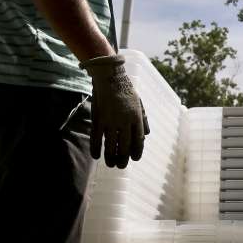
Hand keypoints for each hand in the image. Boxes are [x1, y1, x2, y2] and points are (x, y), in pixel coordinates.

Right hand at [80, 54, 149, 168]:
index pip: (139, 140)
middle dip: (124, 158)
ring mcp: (111, 121)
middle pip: (125, 146)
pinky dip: (96, 149)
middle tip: (121, 165)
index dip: (137, 151)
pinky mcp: (98, 119)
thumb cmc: (125, 90)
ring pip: (111, 145)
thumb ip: (143, 119)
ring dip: (111, 157)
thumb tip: (147, 134)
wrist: (109, 77)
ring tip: (111, 164)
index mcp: (136, 117)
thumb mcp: (139, 103)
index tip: (135, 159)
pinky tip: (96, 156)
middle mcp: (125, 121)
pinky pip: (96, 138)